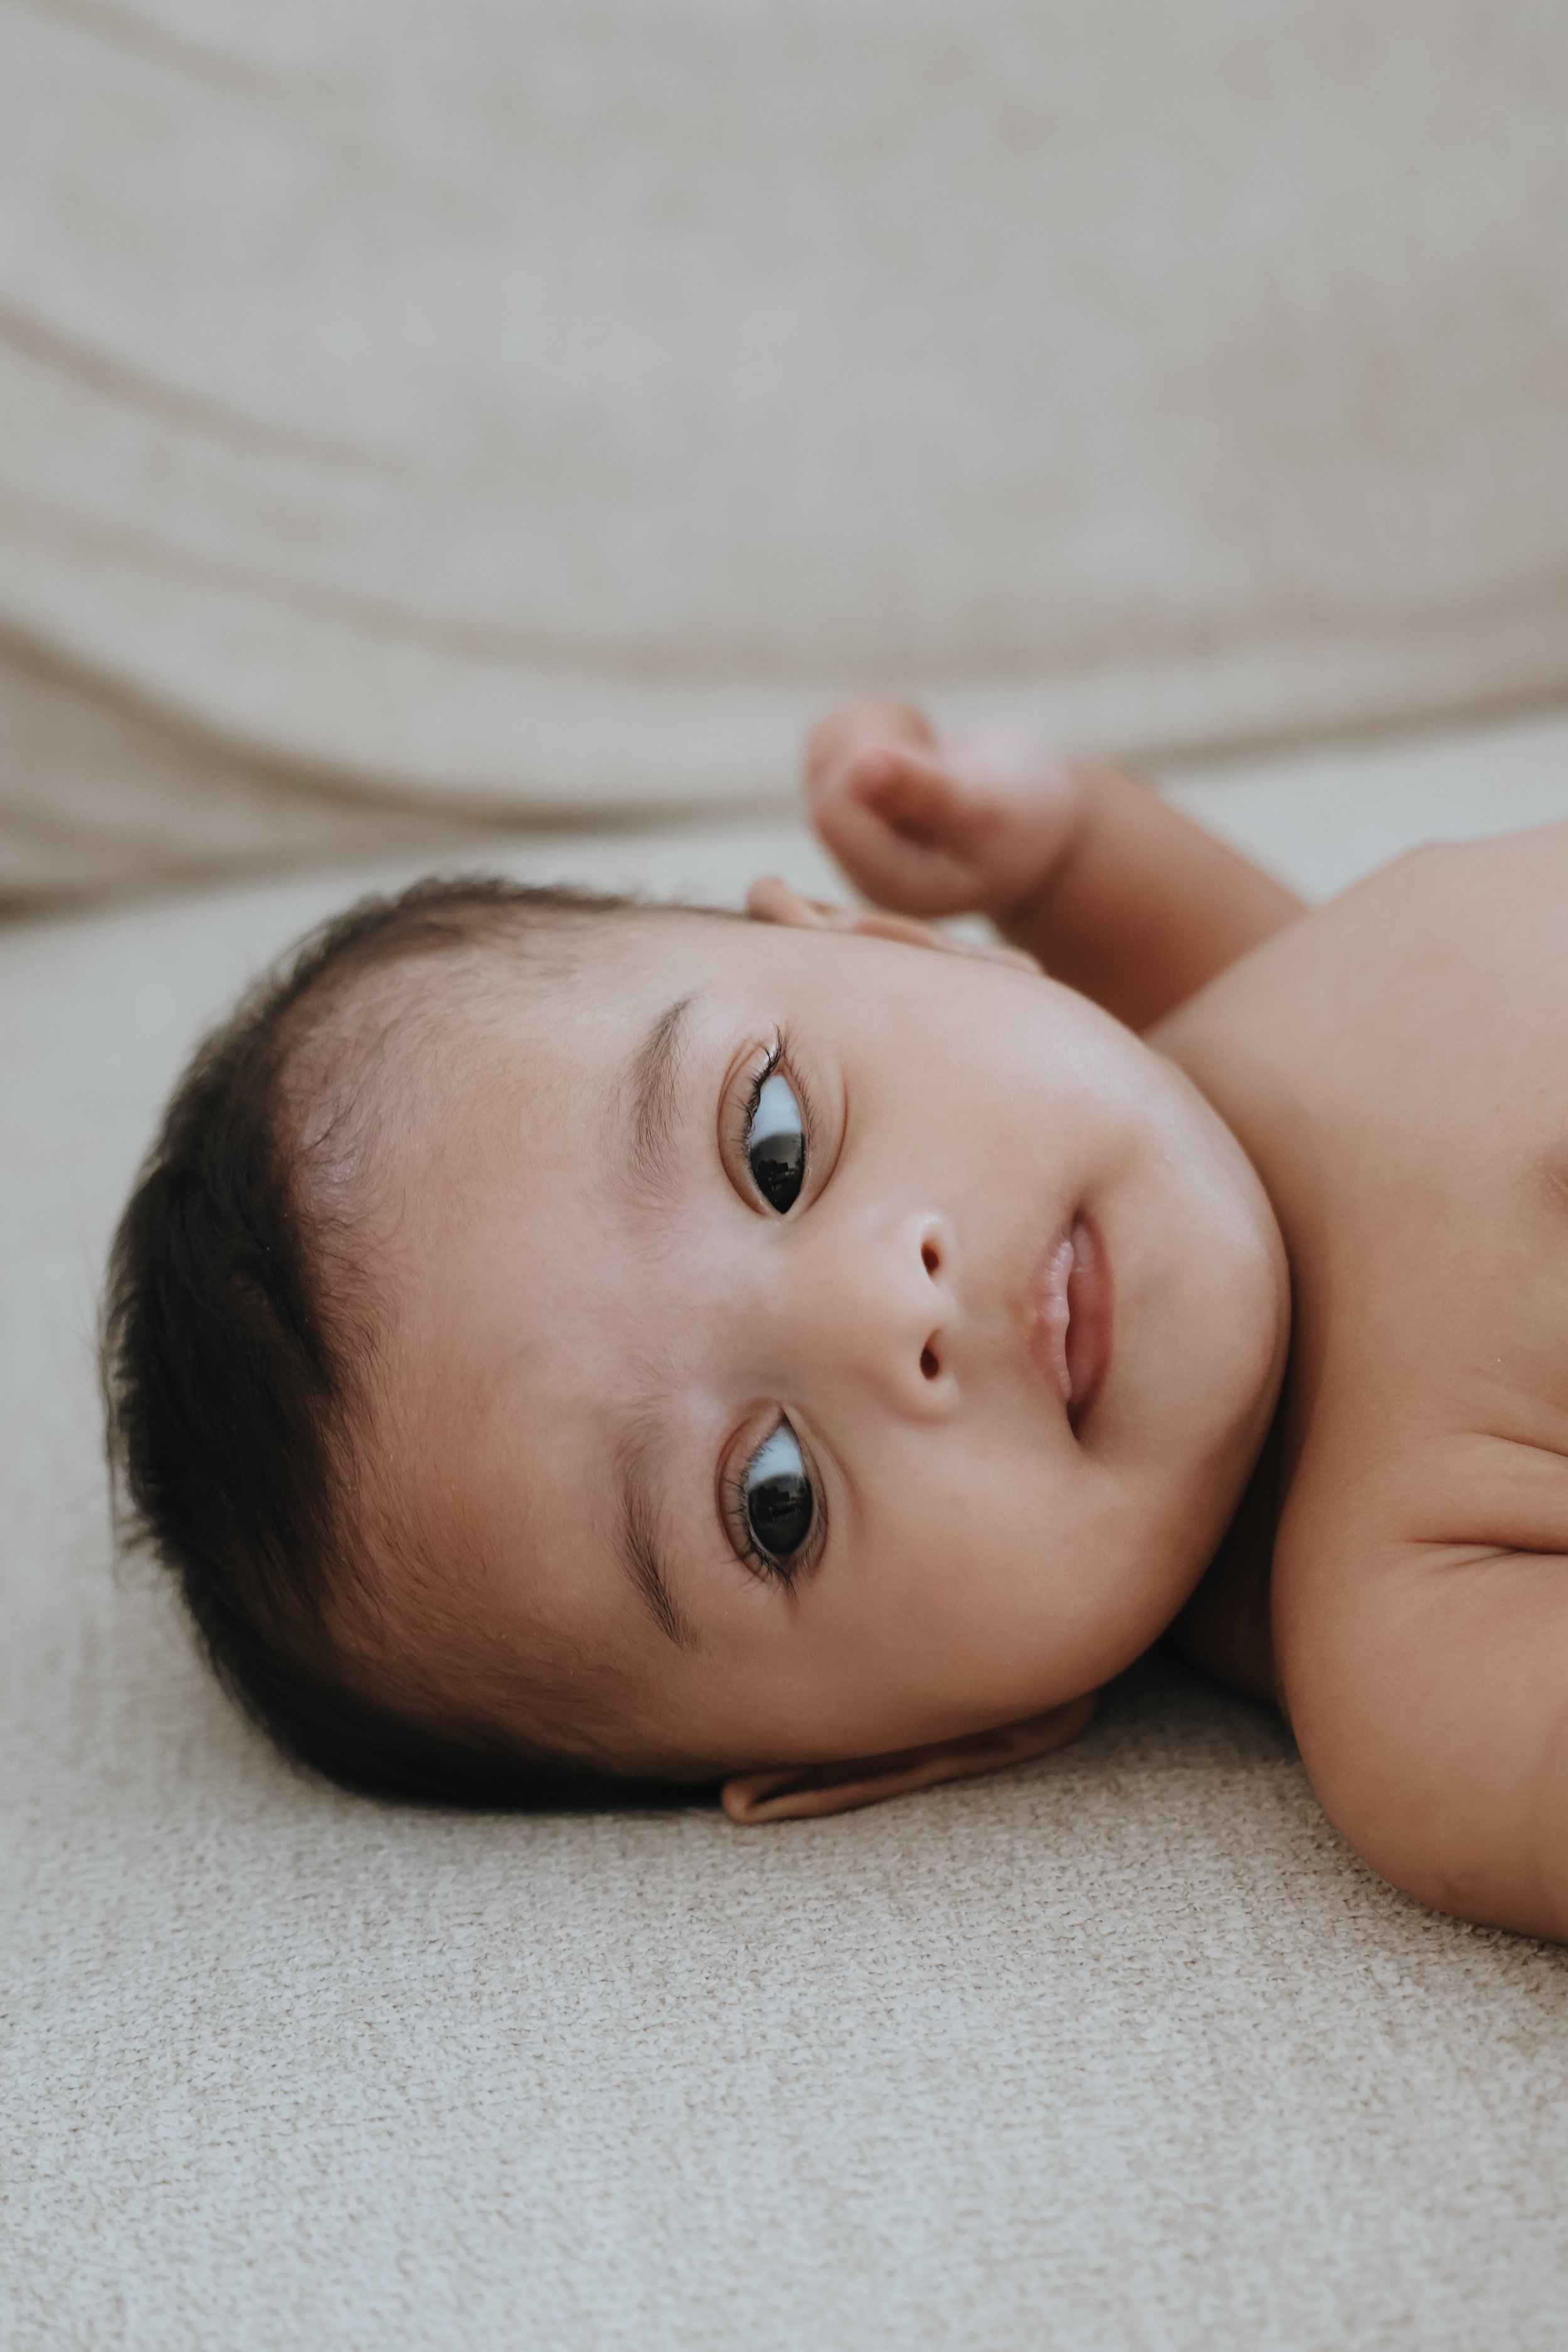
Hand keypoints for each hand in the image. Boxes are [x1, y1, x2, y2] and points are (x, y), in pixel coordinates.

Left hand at [803, 699, 1087, 922]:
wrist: (1032, 816)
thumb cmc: (1021, 824)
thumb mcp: (987, 811)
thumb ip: (929, 792)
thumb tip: (862, 763)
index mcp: (889, 880)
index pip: (832, 813)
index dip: (867, 764)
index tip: (921, 746)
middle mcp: (857, 857)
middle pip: (825, 773)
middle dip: (880, 739)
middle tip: (932, 747)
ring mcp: (850, 821)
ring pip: (824, 742)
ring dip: (879, 724)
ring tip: (929, 747)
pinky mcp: (849, 785)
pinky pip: (832, 729)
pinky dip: (876, 718)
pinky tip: (915, 743)